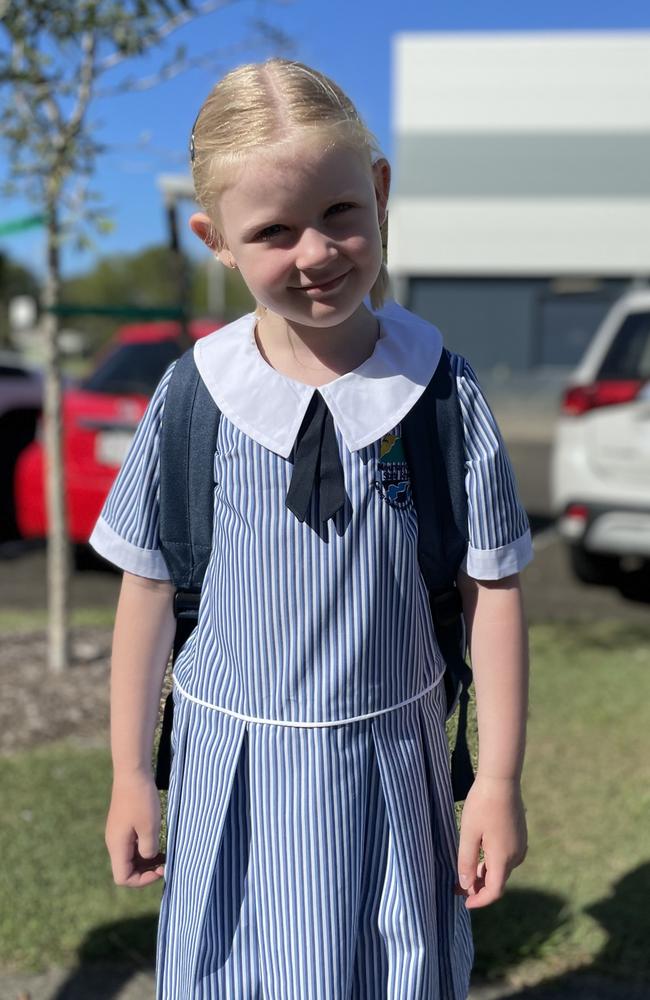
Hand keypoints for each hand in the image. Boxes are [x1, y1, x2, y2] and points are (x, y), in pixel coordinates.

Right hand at [105, 770, 165, 887]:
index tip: (160, 869)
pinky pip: (132, 844)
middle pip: (126, 868)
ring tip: (164, 854)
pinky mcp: (124, 824)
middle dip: (146, 871)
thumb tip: (148, 857)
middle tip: (165, 863)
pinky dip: (145, 847)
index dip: (141, 880)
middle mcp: (114, 842)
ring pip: (130, 856)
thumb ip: (149, 849)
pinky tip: (158, 840)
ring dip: (146, 859)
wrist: (132, 772)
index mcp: (117, 846)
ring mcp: (118, 832)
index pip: (122, 878)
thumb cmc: (141, 799)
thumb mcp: (149, 827)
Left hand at [456, 775, 526, 908]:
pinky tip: (480, 857)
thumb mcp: (468, 833)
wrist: (501, 780)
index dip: (479, 900)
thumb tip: (466, 886)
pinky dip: (493, 864)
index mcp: (503, 858)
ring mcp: (520, 845)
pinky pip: (507, 858)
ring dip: (485, 875)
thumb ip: (467, 862)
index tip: (464, 903)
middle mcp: (516, 855)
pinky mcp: (520, 836)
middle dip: (478, 888)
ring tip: (466, 873)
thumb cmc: (482, 805)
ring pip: (502, 869)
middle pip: (498, 881)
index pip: (494, 891)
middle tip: (457, 887)